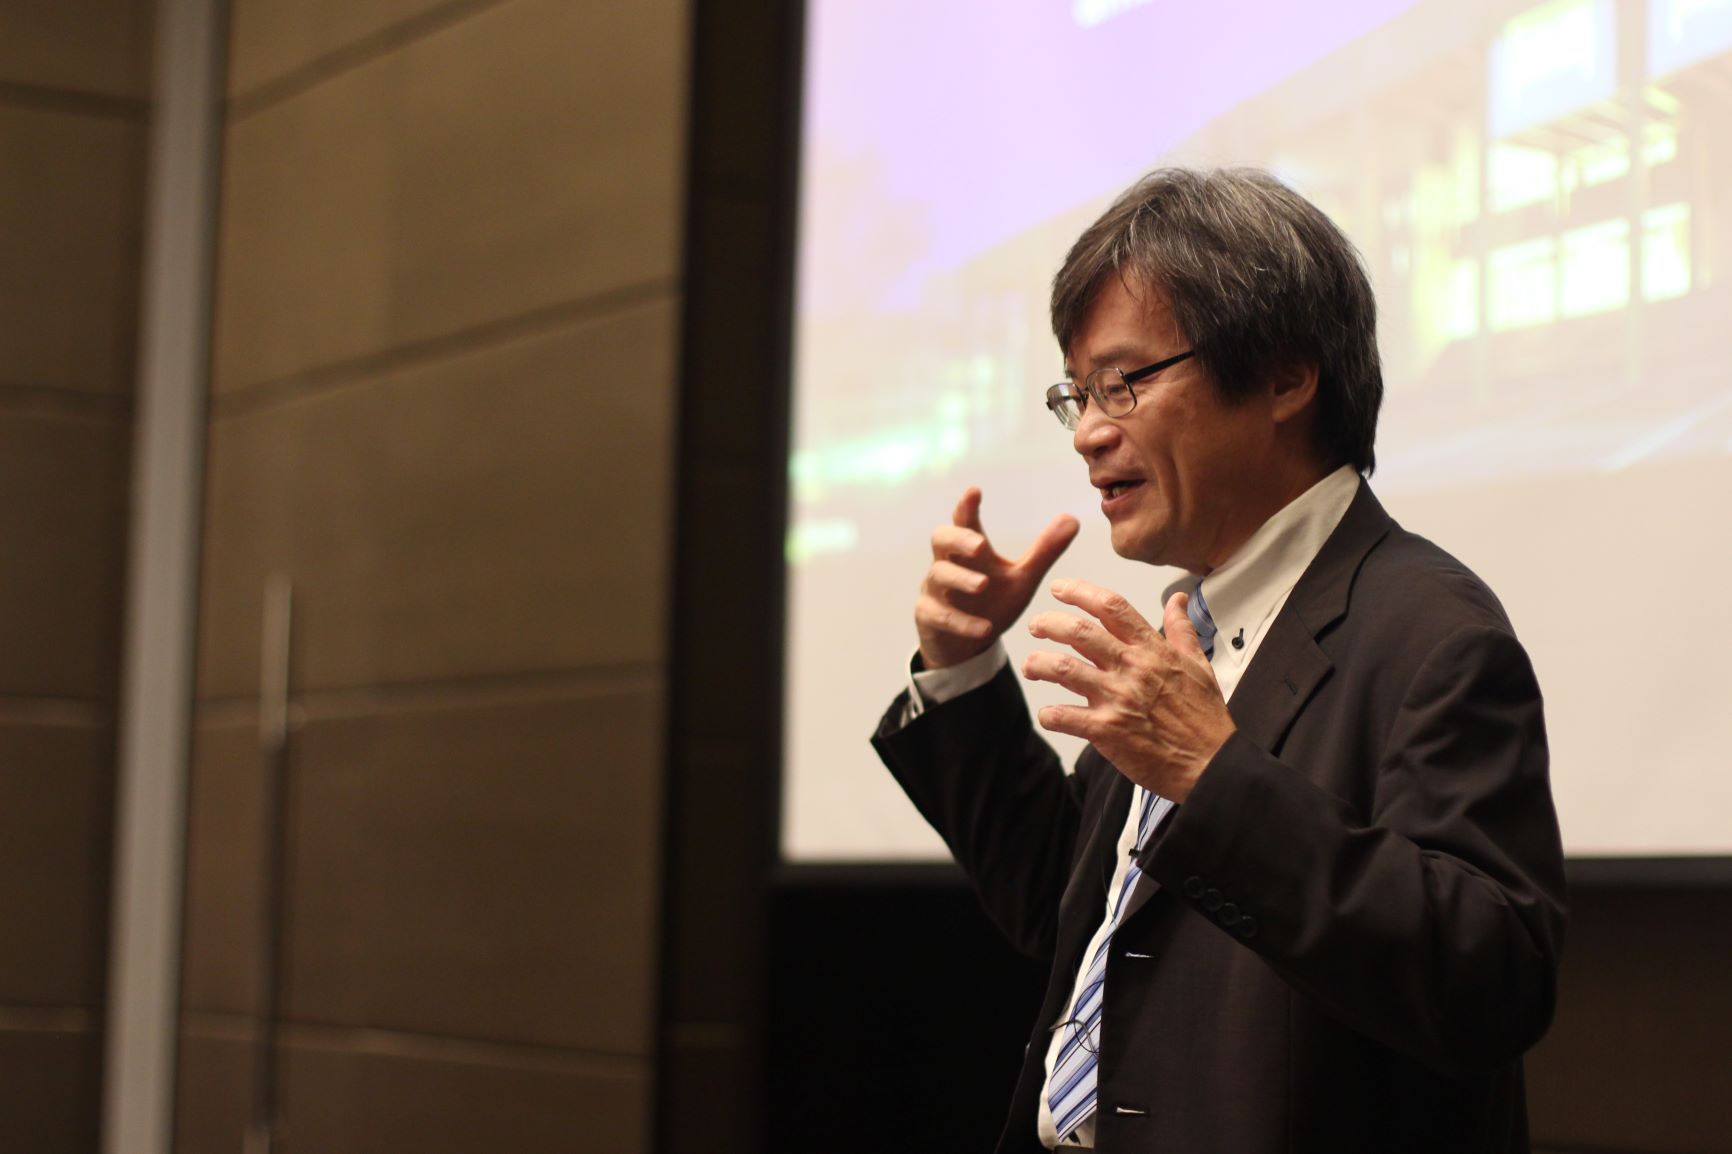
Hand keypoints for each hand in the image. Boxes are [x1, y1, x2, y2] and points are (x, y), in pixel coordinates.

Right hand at [915, 487, 1078, 668]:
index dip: (967, 505)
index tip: (975, 490)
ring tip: (983, 584)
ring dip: (961, 579)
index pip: (965, 520)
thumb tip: (1073, 517)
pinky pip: (939, 615)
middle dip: (959, 539)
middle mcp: (948, 563)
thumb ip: (1045, 551)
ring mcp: (935, 591)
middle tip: (980, 545)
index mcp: (970, 550)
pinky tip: (985, 628)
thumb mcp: (1023, 578)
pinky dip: (962, 622)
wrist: (966, 645)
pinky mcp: (929, 617)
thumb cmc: (993, 602)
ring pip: (938, 575)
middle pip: (941, 538)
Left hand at [1021, 580, 1234, 801]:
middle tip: (1036, 626)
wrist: (1212, 763)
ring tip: (1032, 665)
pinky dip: (1049, 714)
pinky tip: (1048, 714)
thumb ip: (1182, 629)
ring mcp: (1117, 699)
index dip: (1080, 592)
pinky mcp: (1107, 731)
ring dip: (1039, 664)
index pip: (1112, 606)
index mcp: (1152, 650)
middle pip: (1079, 632)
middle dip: (1049, 623)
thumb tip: (1178, 600)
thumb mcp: (1199, 664)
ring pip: (1064, 669)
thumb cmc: (1205, 718)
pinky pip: (1064, 717)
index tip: (1060, 589)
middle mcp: (1132, 668)